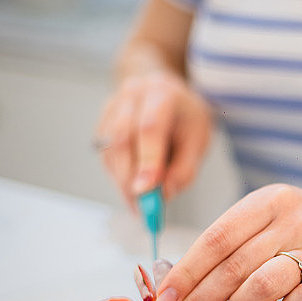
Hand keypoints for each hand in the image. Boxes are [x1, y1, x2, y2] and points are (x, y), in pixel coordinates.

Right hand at [95, 71, 210, 207]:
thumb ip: (184, 169)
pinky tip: (131, 186)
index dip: (147, 161)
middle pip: (122, 139)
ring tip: (139, 203)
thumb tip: (163, 194)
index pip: (150, 128)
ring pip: (109, 150)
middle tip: (142, 207)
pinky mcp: (102, 121)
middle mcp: (132, 95)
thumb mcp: (199, 140)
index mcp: (162, 94)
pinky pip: (105, 154)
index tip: (145, 191)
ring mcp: (113, 106)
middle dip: (130, 178)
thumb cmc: (185, 118)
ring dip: (122, 181)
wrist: (164, 91)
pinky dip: (118, 175)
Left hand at [155, 184, 301, 300]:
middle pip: (234, 265)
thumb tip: (176, 284)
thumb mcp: (269, 222)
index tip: (165, 298)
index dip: (186, 272)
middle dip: (199, 300)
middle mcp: (295, 220)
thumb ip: (231, 245)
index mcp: (269, 202)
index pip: (216, 239)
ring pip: (265, 282)